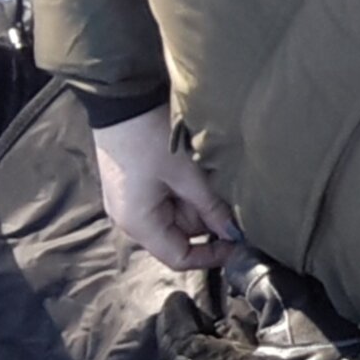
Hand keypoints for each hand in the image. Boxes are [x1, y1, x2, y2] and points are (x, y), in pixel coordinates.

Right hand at [92, 104, 240, 270]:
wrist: (121, 101)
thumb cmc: (150, 139)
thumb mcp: (186, 174)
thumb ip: (211, 207)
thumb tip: (233, 234)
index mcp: (139, 224)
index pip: (179, 258)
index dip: (211, 256)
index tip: (239, 244)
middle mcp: (131, 220)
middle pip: (180, 235)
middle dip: (207, 220)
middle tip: (230, 198)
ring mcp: (132, 202)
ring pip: (177, 215)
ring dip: (198, 202)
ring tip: (210, 178)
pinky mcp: (136, 186)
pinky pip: (167, 199)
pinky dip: (186, 191)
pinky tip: (197, 172)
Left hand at [155, 290, 359, 359]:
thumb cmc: (329, 356)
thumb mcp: (293, 305)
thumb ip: (256, 279)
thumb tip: (232, 258)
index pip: (182, 347)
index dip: (177, 320)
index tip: (177, 298)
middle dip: (197, 335)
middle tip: (202, 307)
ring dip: (221, 349)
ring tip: (233, 321)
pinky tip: (261, 345)